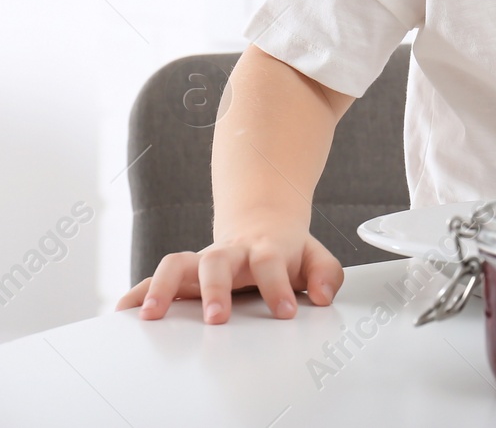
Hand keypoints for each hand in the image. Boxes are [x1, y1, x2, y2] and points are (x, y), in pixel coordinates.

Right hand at [115, 227, 342, 323]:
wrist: (261, 223)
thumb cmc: (286, 249)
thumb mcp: (314, 257)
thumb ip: (325, 274)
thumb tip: (323, 296)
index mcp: (264, 248)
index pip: (271, 263)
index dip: (278, 287)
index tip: (286, 312)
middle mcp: (229, 253)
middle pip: (218, 261)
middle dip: (215, 289)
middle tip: (217, 318)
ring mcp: (202, 261)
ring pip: (177, 263)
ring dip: (162, 287)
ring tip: (153, 315)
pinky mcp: (183, 274)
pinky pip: (154, 278)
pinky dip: (137, 293)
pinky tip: (123, 311)